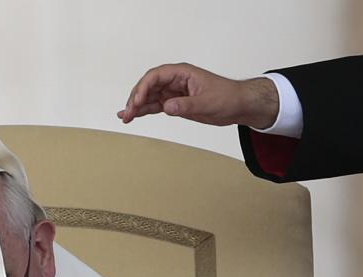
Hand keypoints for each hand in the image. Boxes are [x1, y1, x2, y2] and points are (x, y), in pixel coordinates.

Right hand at [117, 63, 278, 129]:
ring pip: (149, 97)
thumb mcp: (207, 102)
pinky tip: (132, 116)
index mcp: (182, 73)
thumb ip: (186, 105)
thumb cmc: (227, 97)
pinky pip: (155, 106)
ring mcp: (173, 92)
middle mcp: (175, 80)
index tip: (138, 101)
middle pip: (148, 85)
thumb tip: (167, 107)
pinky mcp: (174, 103)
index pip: (156, 76)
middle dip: (136, 98)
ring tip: (125, 117)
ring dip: (136, 106)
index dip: (144, 87)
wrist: (238, 106)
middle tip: (128, 112)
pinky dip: (143, 111)